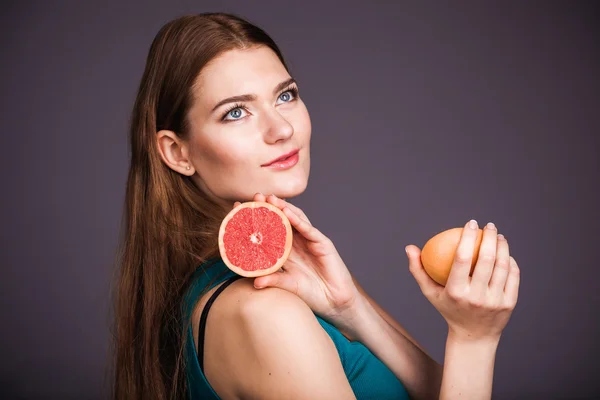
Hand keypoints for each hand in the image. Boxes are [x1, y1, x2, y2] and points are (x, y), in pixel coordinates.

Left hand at [233, 193, 360, 324]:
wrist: (335, 302)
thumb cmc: (312, 292)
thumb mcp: (289, 286)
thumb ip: (274, 280)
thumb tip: (255, 282)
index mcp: (285, 250)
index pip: (268, 230)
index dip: (255, 219)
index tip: (238, 209)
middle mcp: (296, 242)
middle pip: (281, 219)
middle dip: (269, 207)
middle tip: (255, 197)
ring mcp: (310, 240)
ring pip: (295, 219)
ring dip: (283, 208)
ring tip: (270, 199)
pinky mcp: (322, 243)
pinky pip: (309, 230)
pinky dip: (298, 220)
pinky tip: (288, 212)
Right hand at [405, 220, 519, 342]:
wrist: (473, 336)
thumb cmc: (448, 308)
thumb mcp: (430, 292)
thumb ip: (418, 270)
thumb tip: (410, 247)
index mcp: (456, 292)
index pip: (463, 259)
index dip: (468, 237)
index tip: (471, 223)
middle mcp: (476, 297)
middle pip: (486, 259)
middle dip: (489, 237)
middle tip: (489, 226)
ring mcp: (495, 301)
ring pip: (503, 266)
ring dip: (502, 246)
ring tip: (498, 236)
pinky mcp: (510, 304)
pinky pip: (512, 276)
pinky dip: (510, 261)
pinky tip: (506, 252)